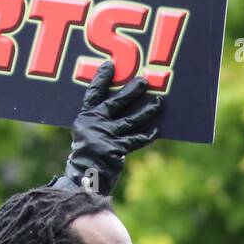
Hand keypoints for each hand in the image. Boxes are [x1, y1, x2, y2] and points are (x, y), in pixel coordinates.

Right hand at [62, 61, 162, 193]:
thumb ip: (100, 118)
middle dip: (132, 91)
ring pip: (131, 120)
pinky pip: (136, 140)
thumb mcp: (88, 132)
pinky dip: (147, 135)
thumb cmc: (88, 153)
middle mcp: (94, 124)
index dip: (101, 79)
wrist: (84, 177)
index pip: (94, 93)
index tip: (110, 65)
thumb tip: (125, 102)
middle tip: (144, 81)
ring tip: (159, 102)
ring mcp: (106, 137)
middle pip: (116, 103)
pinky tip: (157, 130)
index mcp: (85, 118)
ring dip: (147, 111)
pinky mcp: (116, 149)